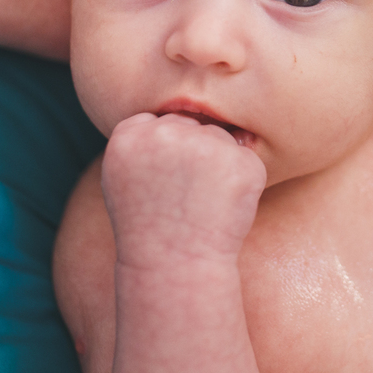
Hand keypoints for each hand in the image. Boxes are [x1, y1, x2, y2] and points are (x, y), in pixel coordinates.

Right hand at [101, 113, 266, 268]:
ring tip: (202, 202)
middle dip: (194, 154)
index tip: (164, 182)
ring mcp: (206, 145)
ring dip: (220, 165)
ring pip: (222, 138)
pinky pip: (247, 160)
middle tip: (185, 195)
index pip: (161, 120)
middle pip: (193, 124)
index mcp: (130, 133)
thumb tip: (189, 107)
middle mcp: (166, 132)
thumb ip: (144, 138)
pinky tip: (224, 207)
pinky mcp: (241, 163)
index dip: (168, 153)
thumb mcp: (124, 174)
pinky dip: (243, 181)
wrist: (176, 266)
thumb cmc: (149, 223)